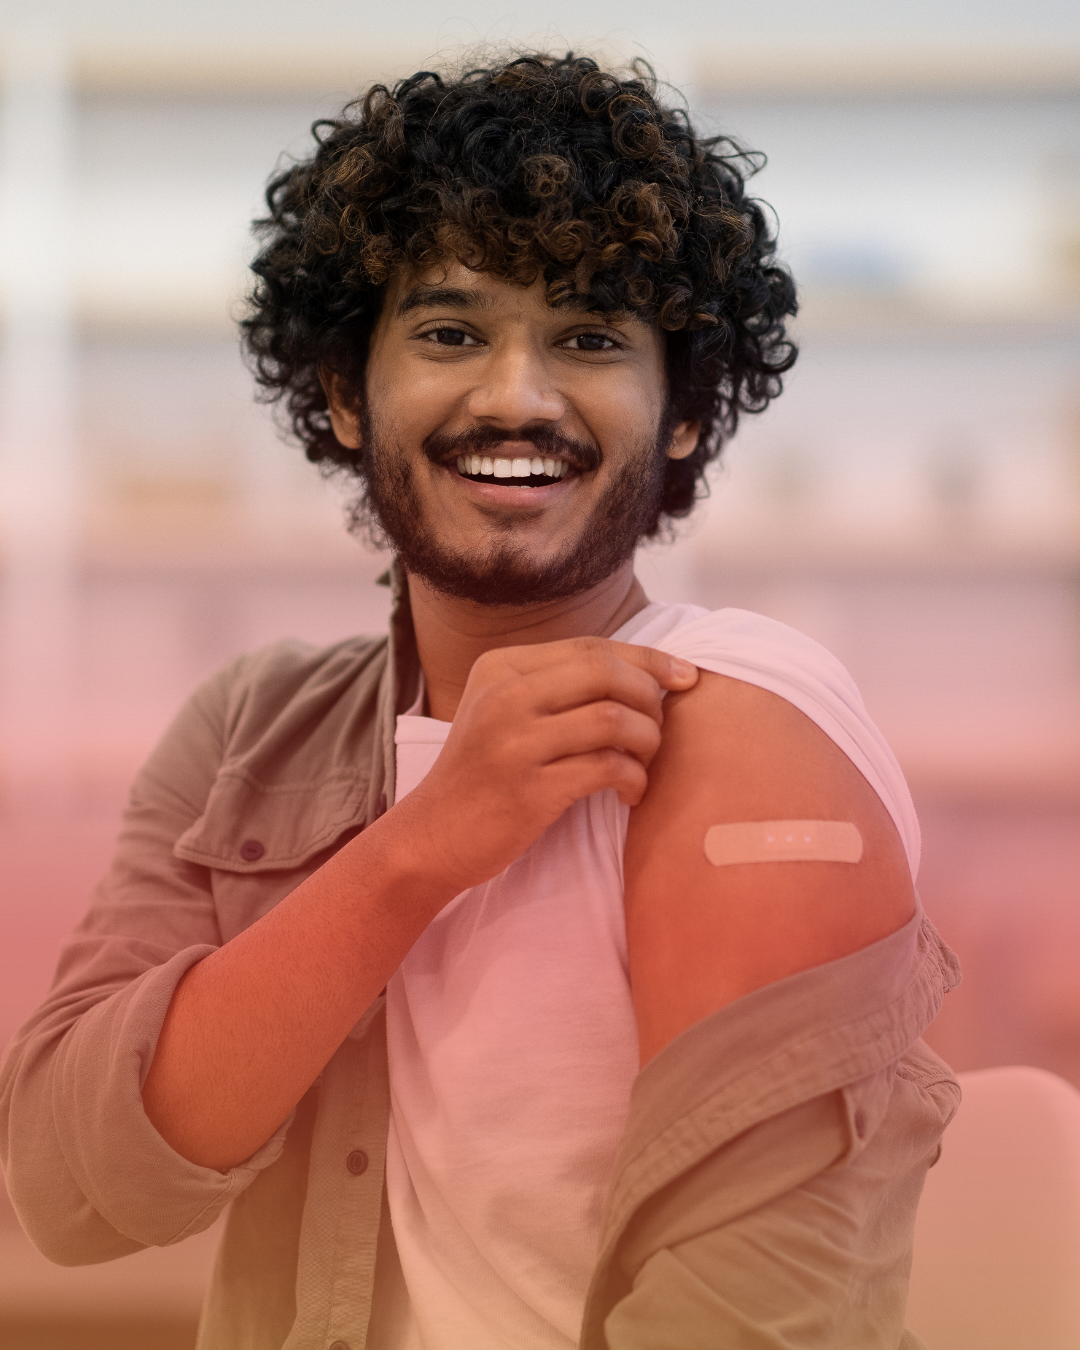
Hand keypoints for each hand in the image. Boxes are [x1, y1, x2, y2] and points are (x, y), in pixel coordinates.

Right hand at [395, 637, 698, 892]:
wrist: (432, 836)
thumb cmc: (484, 774)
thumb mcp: (504, 712)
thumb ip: (558, 687)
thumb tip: (646, 670)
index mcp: (501, 667)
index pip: (592, 647)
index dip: (649, 658)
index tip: (686, 676)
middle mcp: (504, 696)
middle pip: (607, 673)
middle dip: (650, 698)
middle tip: (657, 730)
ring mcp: (514, 742)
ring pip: (614, 719)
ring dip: (648, 742)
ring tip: (643, 763)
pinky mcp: (529, 789)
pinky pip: (608, 768)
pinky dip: (634, 779)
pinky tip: (630, 793)